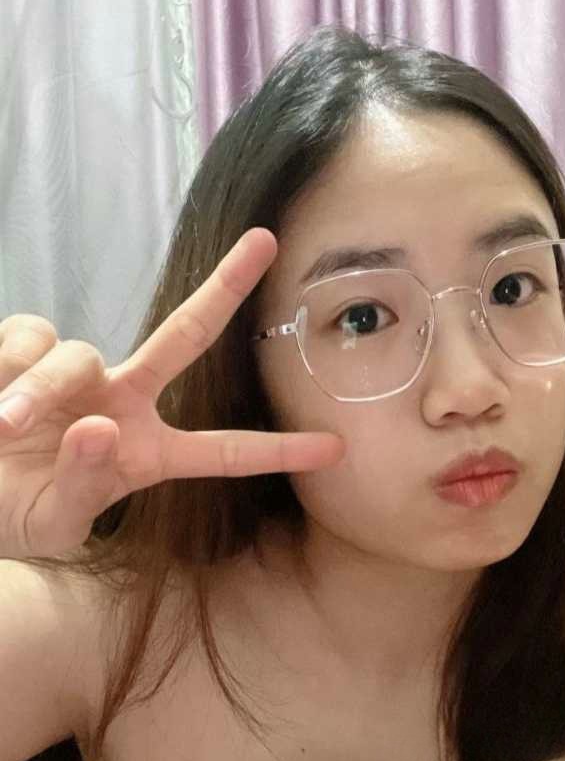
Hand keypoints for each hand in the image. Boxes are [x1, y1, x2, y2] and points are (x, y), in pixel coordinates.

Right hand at [0, 228, 344, 558]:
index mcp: (149, 453)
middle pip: (185, 334)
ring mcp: (80, 374)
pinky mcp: (28, 348)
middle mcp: (124, 402)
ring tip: (0, 430)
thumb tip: (97, 427)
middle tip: (266, 240)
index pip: (224, 452)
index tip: (335, 448)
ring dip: (37, 393)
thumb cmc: (18, 513)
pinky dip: (6, 367)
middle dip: (226, 286)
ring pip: (77, 354)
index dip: (277, 451)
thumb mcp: (56, 521)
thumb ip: (83, 482)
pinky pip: (29, 337)